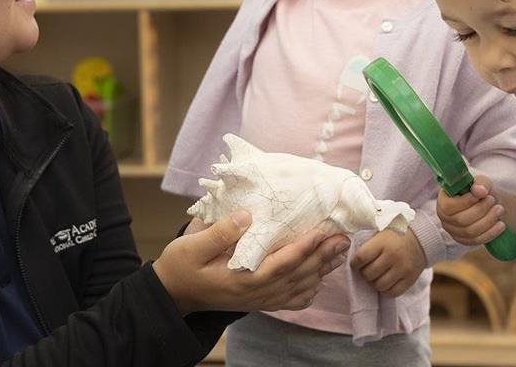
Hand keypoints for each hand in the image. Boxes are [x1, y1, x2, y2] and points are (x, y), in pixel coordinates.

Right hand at [152, 211, 350, 314]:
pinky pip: (289, 301)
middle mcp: (254, 294)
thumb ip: (219, 232)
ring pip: (297, 288)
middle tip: (342, 239)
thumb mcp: (191, 246)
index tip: (320, 233)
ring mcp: (257, 300)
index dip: (302, 250)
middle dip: (321, 258)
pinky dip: (307, 291)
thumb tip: (246, 215)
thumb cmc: (181, 266)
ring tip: (339, 253)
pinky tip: (319, 280)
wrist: (173, 293)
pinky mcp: (257, 301)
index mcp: (241, 280)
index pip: (279, 265)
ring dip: (321, 271)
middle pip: (296, 277)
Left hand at [350, 228, 425, 296]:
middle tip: (367, 269)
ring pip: (379, 285)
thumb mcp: (380, 232)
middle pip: (369, 274)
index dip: (354, 263)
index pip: (361, 258)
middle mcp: (393, 256)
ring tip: (376, 275)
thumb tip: (348, 255)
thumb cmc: (395, 234)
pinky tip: (385, 282)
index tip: (355, 263)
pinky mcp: (410, 279)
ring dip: (374, 282)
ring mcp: (403, 269)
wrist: (421, 238)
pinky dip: (385, 290)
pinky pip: (392, 293)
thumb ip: (367, 243)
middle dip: (364, 273)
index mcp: (383, 242)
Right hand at [437, 176, 505, 245]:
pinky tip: (501, 225)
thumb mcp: (482, 182)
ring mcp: (453, 231)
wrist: (489, 205)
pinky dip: (491, 233)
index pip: (449, 206)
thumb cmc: (481, 191)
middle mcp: (444, 217)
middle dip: (480, 210)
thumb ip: (480, 183)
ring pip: (470, 231)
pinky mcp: (464, 241)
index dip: (465, 202)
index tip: (482, 194)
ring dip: (488, 221)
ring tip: (500, 209)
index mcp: (443, 200)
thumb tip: (479, 191)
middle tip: (493, 200)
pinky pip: (477, 240)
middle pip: (461, 220)